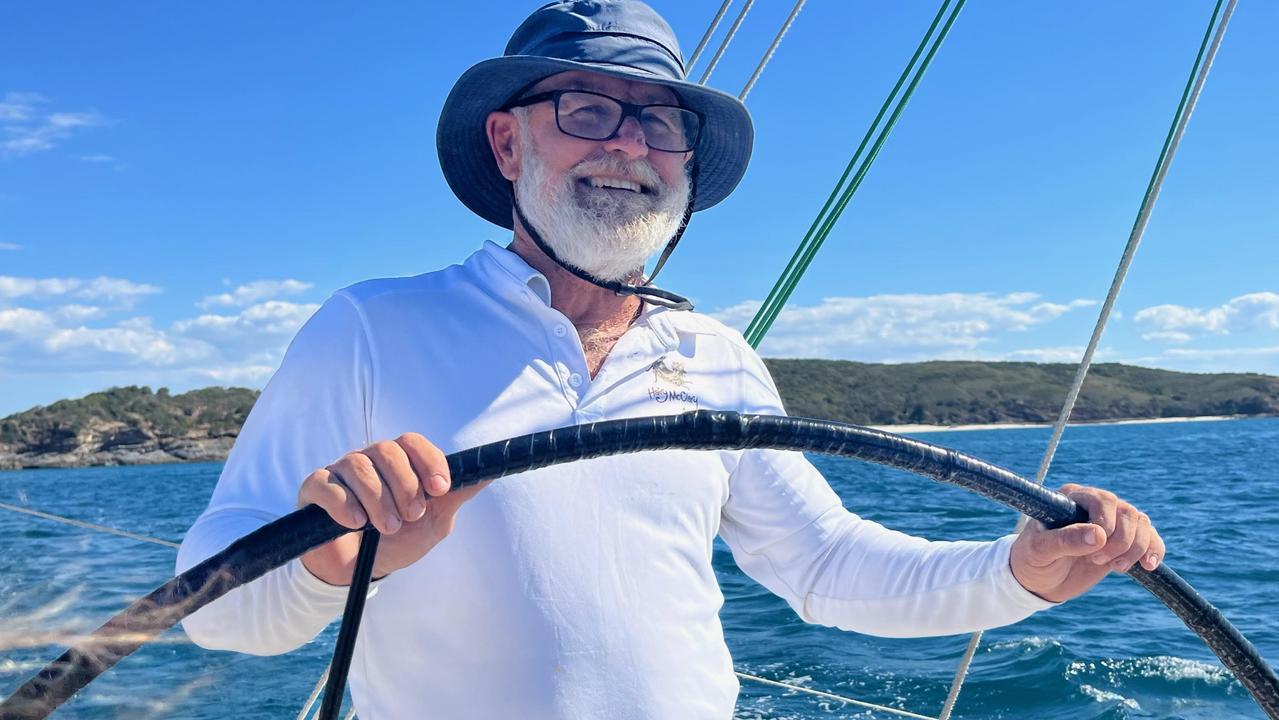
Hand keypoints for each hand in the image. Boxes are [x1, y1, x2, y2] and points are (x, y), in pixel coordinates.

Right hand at [297, 433, 486, 585]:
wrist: (358, 571)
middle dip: (405, 485)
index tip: (441, 488)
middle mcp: (369, 460)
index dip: (429, 461)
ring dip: (378, 498)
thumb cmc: (397, 540)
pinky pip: (326, 484)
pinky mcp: (314, 489)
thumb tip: (490, 472)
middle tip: (412, 515)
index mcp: (398, 462)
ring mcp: (339, 472)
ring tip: (386, 527)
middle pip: (387, 451)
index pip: (412, 443)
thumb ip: (456, 496)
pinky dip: (343, 503)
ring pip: (358, 466)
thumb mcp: (433, 522)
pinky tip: (355, 522)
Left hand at [1009, 483, 1165, 602]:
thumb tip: (1099, 535)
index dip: (1106, 525)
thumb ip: (1066, 540)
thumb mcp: (1040, 550)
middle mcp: (1094, 505)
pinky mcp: (1123, 541)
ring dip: (1135, 549)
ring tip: (1114, 568)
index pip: (1103, 500)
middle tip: (1097, 561)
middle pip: (1127, 513)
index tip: (1093, 551)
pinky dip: (1155, 551)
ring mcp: (1111, 522)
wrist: (1038, 581)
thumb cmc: (1032, 560)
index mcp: (1071, 498)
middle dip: (1120, 542)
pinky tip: (1147, 566)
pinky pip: (1151, 538)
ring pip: (1142, 524)